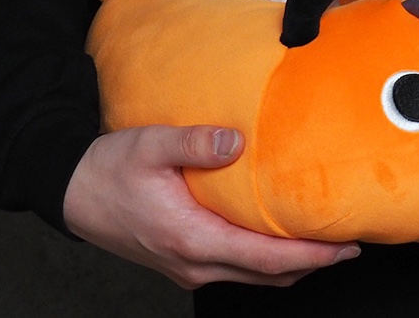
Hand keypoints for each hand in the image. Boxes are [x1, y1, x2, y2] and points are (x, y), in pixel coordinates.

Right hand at [63, 124, 360, 288]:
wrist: (70, 191)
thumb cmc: (109, 169)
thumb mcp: (150, 145)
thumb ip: (195, 142)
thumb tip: (236, 142)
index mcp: (192, 238)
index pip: (267, 258)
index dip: (311, 255)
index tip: (345, 246)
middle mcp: (194, 263)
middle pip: (268, 275)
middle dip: (313, 262)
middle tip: (349, 244)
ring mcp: (188, 267)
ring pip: (253, 276)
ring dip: (292, 265)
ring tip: (323, 242)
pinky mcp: (183, 262)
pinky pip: (236, 268)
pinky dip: (266, 260)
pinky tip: (279, 238)